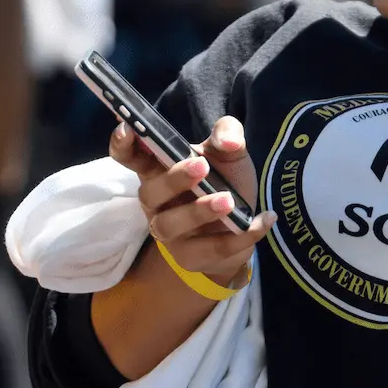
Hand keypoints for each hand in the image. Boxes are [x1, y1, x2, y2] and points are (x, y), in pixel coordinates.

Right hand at [109, 115, 275, 285]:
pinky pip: (212, 250)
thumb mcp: (230, 152)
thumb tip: (229, 140)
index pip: (132, 157)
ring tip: (228, 201)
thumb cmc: (225, 181)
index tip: (128, 128)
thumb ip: (228, 134)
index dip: (124, 144)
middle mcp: (157, 204)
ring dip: (198, 212)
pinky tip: (264, 219)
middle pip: (149, 193)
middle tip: (201, 166)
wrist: (244, 225)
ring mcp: (171, 234)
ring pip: (171, 226)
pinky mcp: (192, 258)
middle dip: (173, 180)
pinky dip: (241, 236)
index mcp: (159, 171)